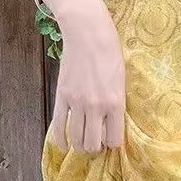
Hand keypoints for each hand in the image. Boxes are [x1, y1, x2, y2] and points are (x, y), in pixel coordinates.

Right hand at [48, 0, 125, 153]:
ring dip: (80, 146)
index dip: (112, 144)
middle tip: (97, 143)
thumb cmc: (110, 51)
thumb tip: (112, 123)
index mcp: (116, 103)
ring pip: (76, 139)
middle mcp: (96, 107)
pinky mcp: (62, 96)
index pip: (114, 140)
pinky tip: (64, 144)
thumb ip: (117, 103)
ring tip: (83, 144)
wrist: (88, 32)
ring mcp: (77, 103)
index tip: (111, 140)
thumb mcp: (121, 79)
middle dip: (96, 148)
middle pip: (94, 144)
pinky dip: (61, 140)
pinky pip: (59, 126)